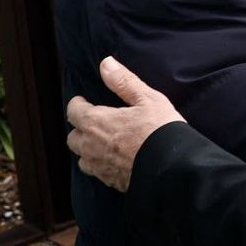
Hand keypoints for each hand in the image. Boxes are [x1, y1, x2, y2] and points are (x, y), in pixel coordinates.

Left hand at [65, 57, 184, 192]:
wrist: (172, 166)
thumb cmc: (160, 130)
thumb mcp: (147, 99)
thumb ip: (124, 81)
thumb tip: (106, 63)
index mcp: (96, 122)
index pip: (73, 111)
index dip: (77, 104)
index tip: (83, 101)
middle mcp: (90, 145)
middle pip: (73, 137)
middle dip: (80, 128)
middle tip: (94, 122)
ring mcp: (99, 166)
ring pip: (82, 158)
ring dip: (87, 150)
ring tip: (102, 144)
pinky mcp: (110, 181)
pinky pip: (97, 172)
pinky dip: (101, 165)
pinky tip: (115, 160)